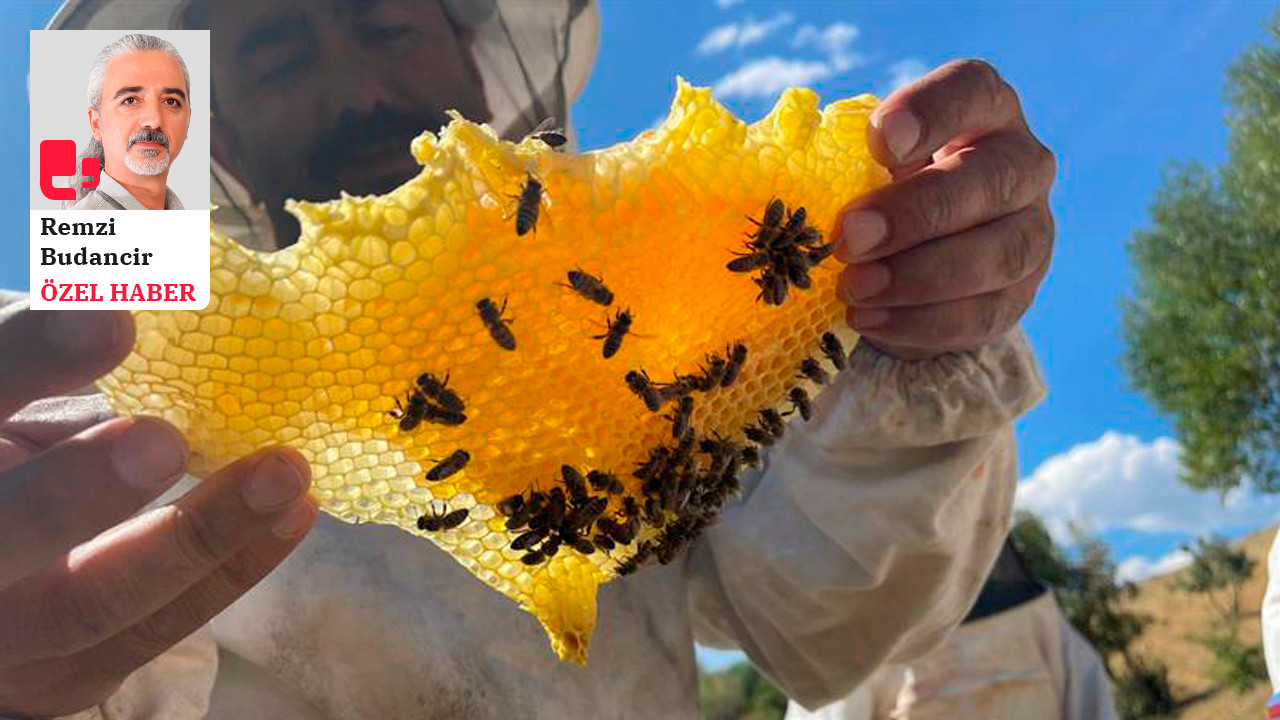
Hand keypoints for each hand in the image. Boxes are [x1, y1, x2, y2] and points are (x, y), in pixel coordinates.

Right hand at [0, 308, 315, 717]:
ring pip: (91, 604)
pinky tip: (296, 511)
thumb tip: (147, 287)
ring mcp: (9, 636)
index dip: (31, 358)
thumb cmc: (13, 456)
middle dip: (76, 493)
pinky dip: (235, 568)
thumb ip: (54, 352)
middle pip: (1, 538)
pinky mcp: (70, 675)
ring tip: (281, 473)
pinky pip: (159, 629)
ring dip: (197, 537)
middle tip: (163, 440)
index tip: (111, 316)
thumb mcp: (17, 393)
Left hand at [833, 59, 1055, 359]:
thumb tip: (796, 193)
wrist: (914, 256)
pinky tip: (870, 318)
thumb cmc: (879, 190)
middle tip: (849, 238)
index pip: (972, 90)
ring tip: (853, 290)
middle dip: (915, 213)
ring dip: (919, 278)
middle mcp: (1021, 164)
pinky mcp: (1019, 294)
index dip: (931, 112)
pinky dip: (922, 322)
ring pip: (999, 254)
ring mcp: (1031, 230)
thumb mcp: (863, 164)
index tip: (878, 142)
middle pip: (990, 181)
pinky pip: (984, 313)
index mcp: (983, 111)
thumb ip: (845, 163)